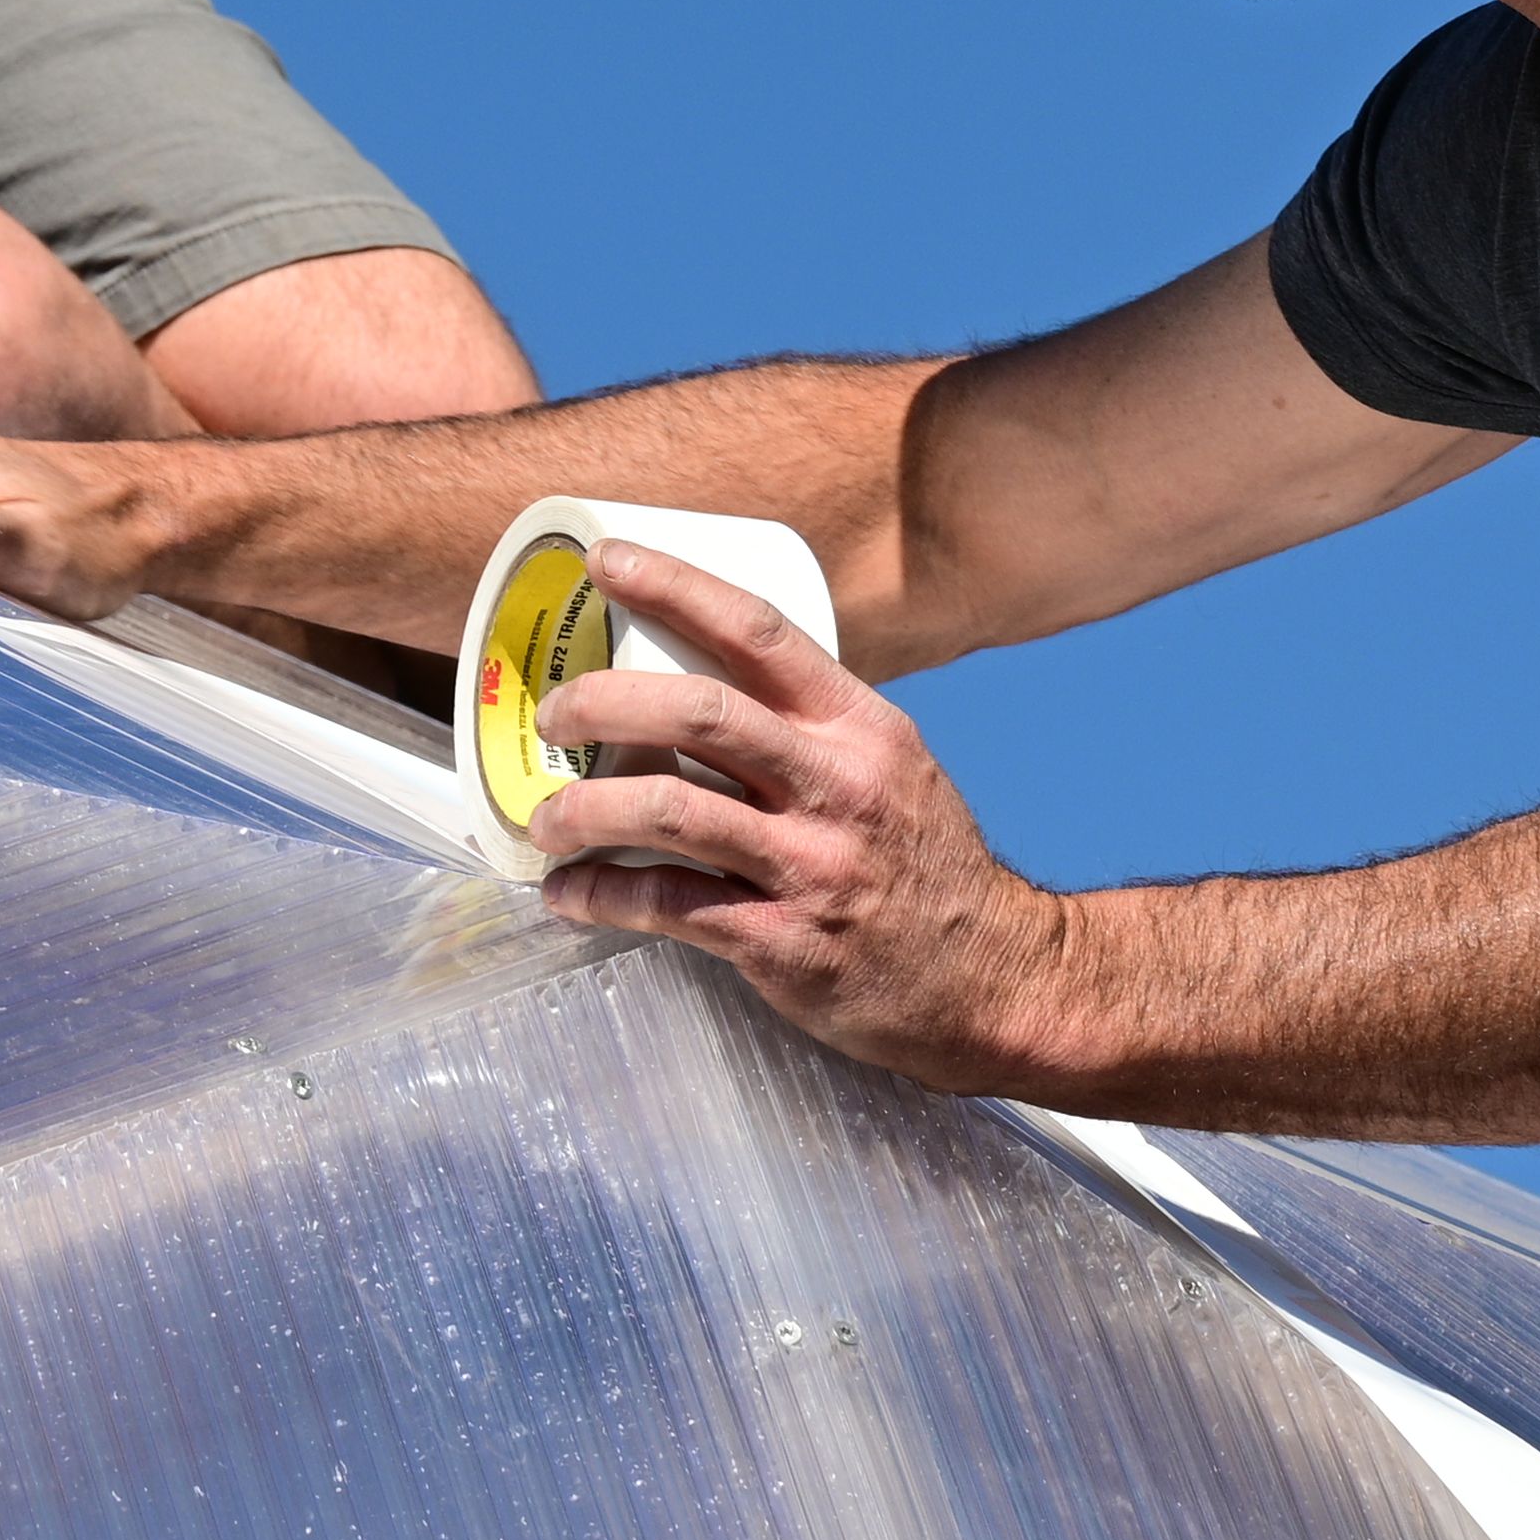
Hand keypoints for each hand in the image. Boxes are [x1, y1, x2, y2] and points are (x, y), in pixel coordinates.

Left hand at [521, 540, 1085, 1088]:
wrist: (994, 978)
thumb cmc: (924, 867)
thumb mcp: (889, 769)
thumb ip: (808, 730)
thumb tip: (696, 689)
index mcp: (858, 728)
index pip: (759, 631)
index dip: (674, 586)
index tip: (607, 561)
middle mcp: (836, 785)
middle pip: (699, 712)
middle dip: (603, 703)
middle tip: (555, 713)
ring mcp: (811, 865)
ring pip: (669, 809)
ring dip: (584, 808)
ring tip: (545, 819)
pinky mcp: (785, 942)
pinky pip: (670, 907)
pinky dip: (603, 896)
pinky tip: (572, 893)